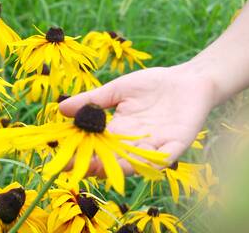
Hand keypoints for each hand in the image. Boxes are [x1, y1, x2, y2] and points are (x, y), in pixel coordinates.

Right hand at [59, 63, 217, 174]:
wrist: (188, 79)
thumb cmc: (153, 83)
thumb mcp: (117, 89)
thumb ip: (92, 100)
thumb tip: (60, 109)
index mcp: (119, 130)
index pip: (96, 146)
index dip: (81, 153)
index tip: (62, 157)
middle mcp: (134, 142)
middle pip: (112, 159)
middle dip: (95, 165)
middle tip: (76, 168)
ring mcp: (155, 145)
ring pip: (135, 162)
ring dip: (120, 168)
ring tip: (104, 170)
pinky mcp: (176, 143)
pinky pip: (164, 157)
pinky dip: (153, 161)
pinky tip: (141, 163)